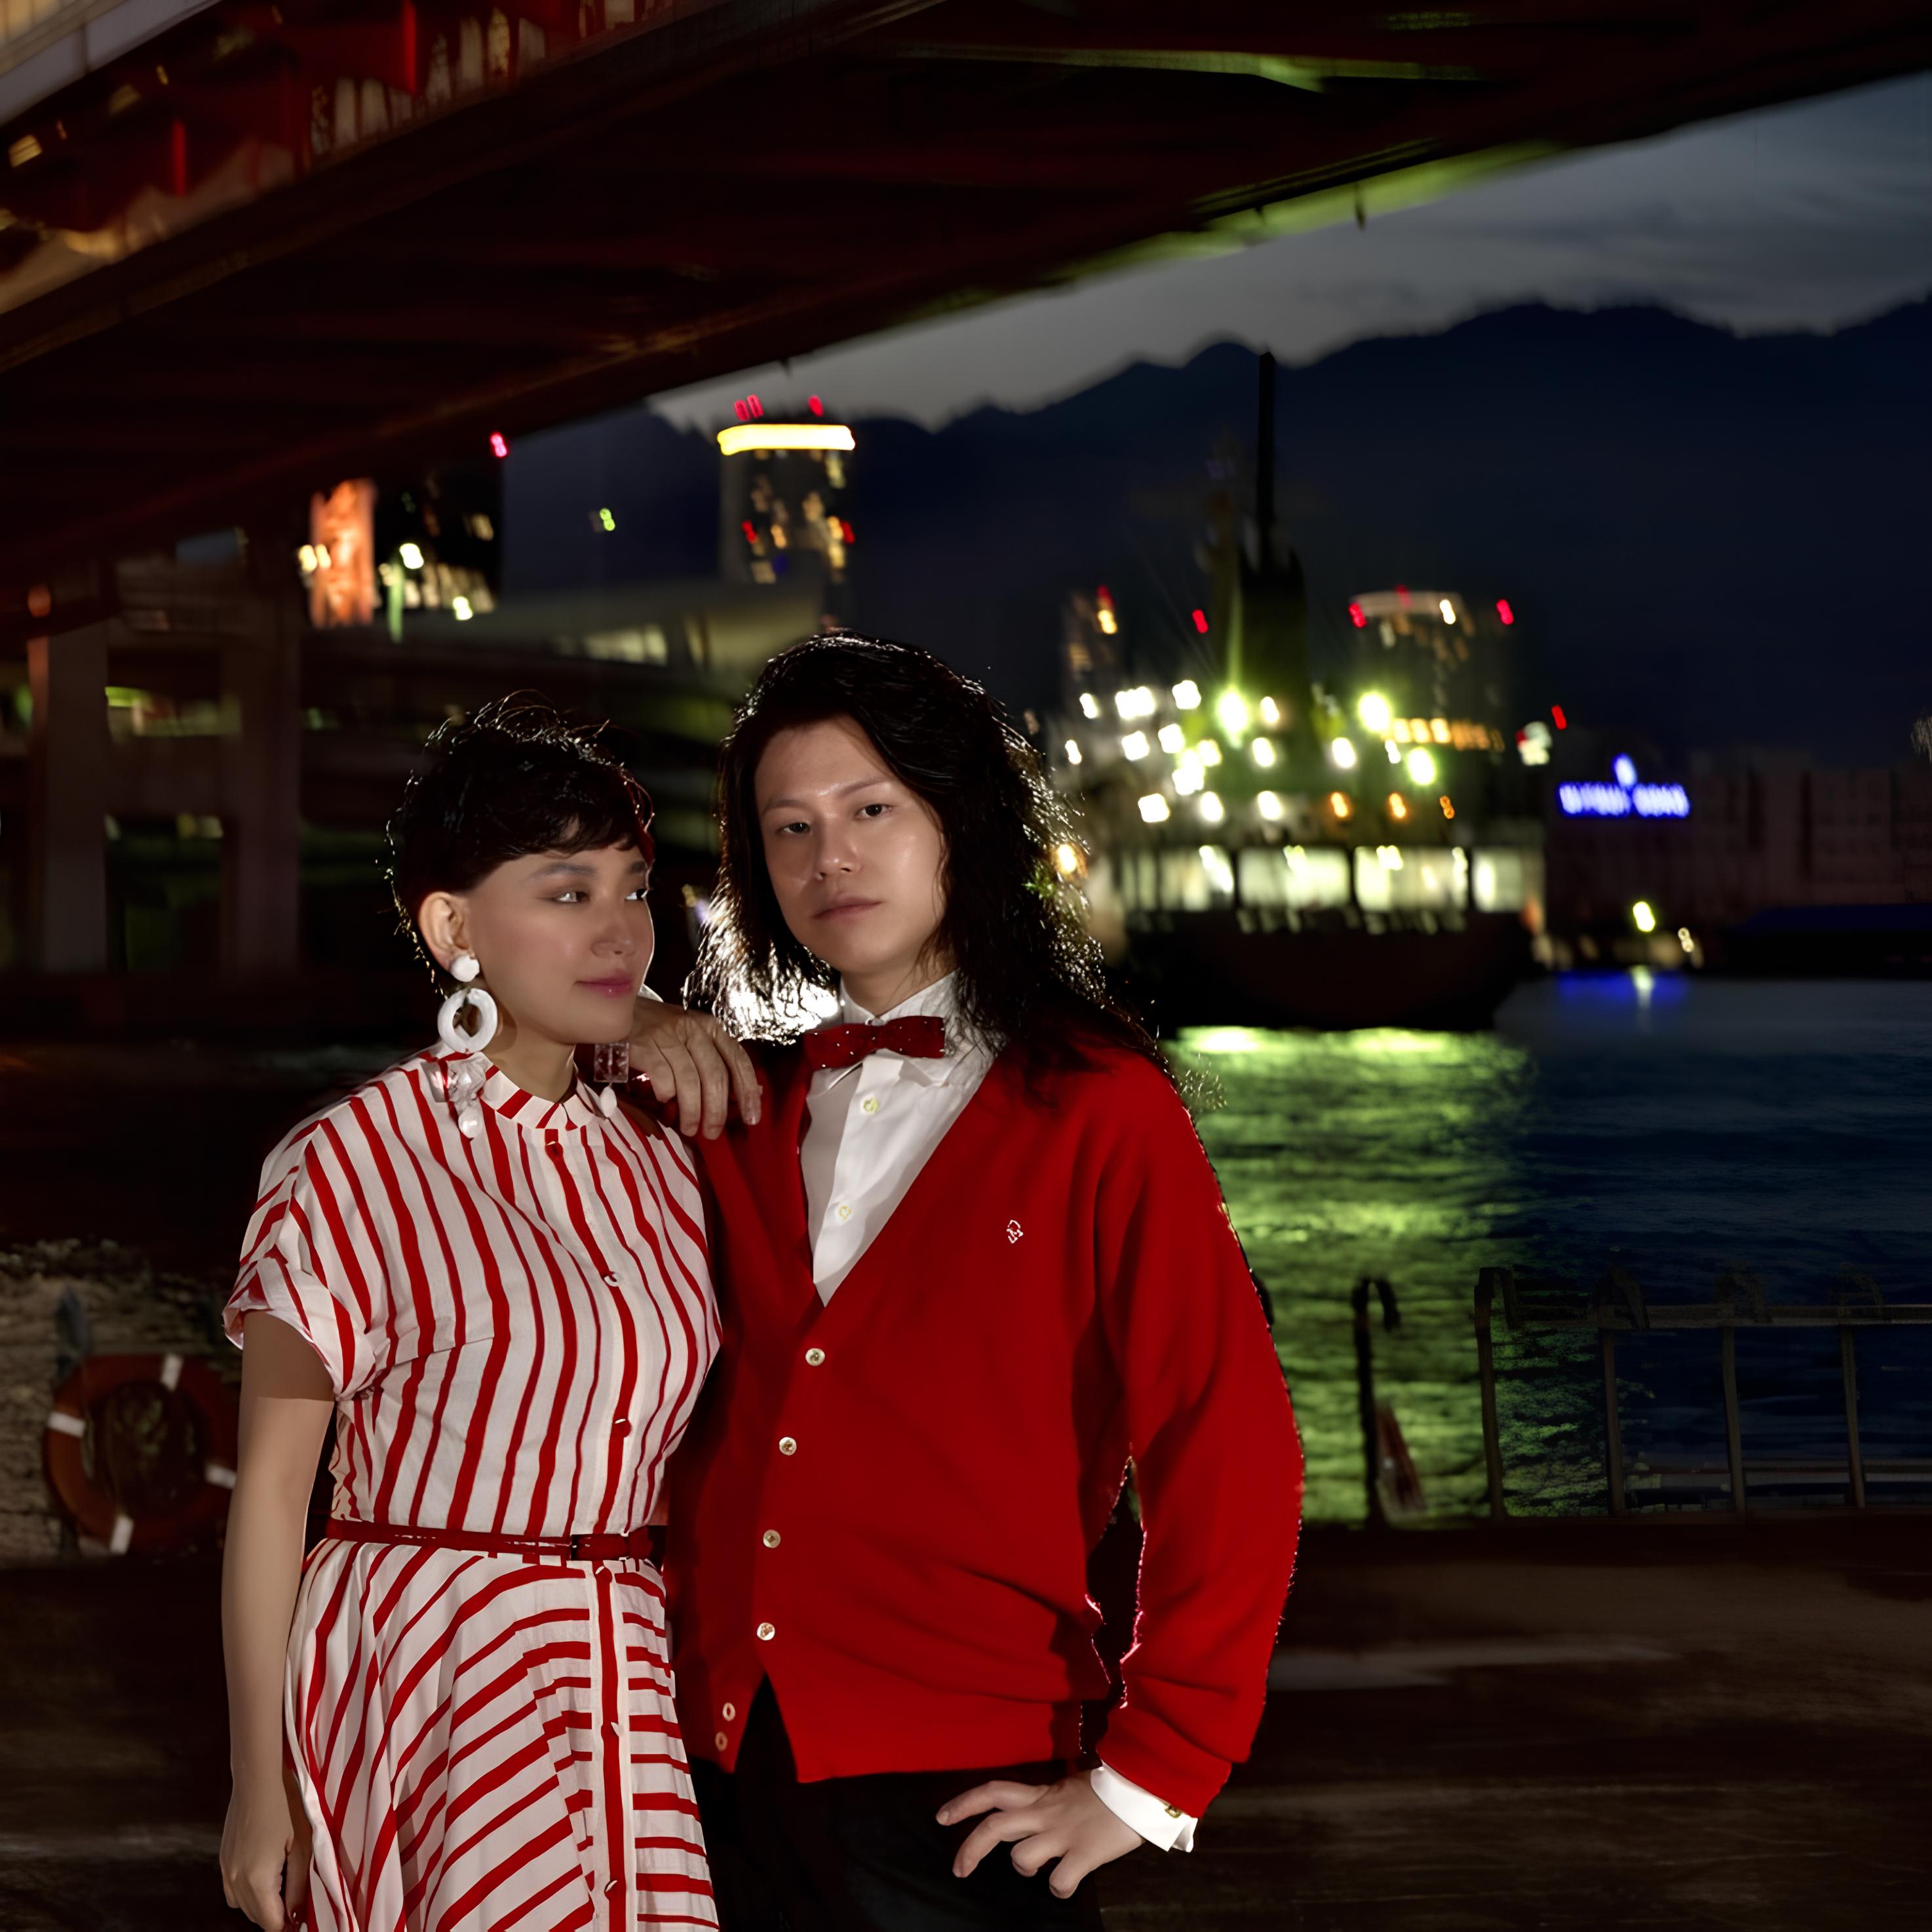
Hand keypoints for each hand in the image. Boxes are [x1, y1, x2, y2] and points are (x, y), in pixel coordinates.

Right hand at [220, 1762, 311, 1928]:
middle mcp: (235, 1880)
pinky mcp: (223, 1859)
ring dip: (261, 1905)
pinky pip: (233, 1890)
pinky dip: (248, 1892)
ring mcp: (225, 1870)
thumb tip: (296, 1916)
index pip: (269, 1923)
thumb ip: (299, 1886)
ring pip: (242, 1906)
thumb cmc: (287, 1807)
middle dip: (275, 1915)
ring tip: (283, 1885)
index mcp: (256, 1880)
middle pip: (255, 1917)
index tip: (302, 1917)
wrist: (258, 1779)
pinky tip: (266, 1873)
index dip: (287, 1924)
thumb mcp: (303, 1847)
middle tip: (297, 1901)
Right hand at [627, 998, 761, 1138]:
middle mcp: (693, 1029)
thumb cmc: (658, 1031)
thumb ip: (714, 1062)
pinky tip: (665, 1102)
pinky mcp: (645, 1044)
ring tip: (690, 1129)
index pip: (738, 1060)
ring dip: (692, 1111)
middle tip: (713, 1133)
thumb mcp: (691, 1039)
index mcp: (711, 1028)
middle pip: (715, 1075)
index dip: (747, 1092)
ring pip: (690, 1081)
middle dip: (716, 1110)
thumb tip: (746, 1094)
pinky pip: (663, 1078)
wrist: (616, 1009)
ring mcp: (668, 1035)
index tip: (751, 1118)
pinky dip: (667, 1095)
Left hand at [938, 1773, 1142, 1899]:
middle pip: (994, 1828)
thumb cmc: (1105, 1791)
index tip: (941, 1817)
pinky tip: (1069, 1881)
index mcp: (1041, 1794)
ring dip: (1026, 1867)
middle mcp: (1046, 1812)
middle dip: (969, 1849)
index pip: (993, 1792)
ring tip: (1044, 1865)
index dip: (963, 1803)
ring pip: (1022, 1859)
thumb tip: (1028, 1816)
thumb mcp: (1067, 1788)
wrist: (1139, 1790)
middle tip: (957, 1869)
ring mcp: (1063, 1834)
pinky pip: (1058, 1882)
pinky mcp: (1084, 1854)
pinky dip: (1059, 1887)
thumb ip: (1045, 1801)